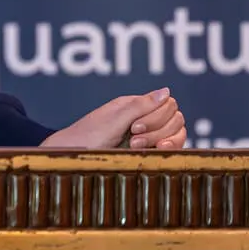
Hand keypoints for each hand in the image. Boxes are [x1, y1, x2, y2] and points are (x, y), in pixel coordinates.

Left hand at [39, 87, 186, 149]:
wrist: (71, 158)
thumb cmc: (88, 137)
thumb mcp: (114, 120)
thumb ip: (141, 106)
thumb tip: (167, 91)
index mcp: (135, 105)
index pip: (169, 104)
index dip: (158, 116)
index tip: (135, 127)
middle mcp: (144, 118)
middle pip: (175, 118)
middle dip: (158, 130)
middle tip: (133, 139)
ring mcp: (148, 136)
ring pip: (177, 133)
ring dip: (161, 140)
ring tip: (136, 147)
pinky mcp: (148, 152)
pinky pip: (171, 148)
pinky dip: (167, 150)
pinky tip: (153, 153)